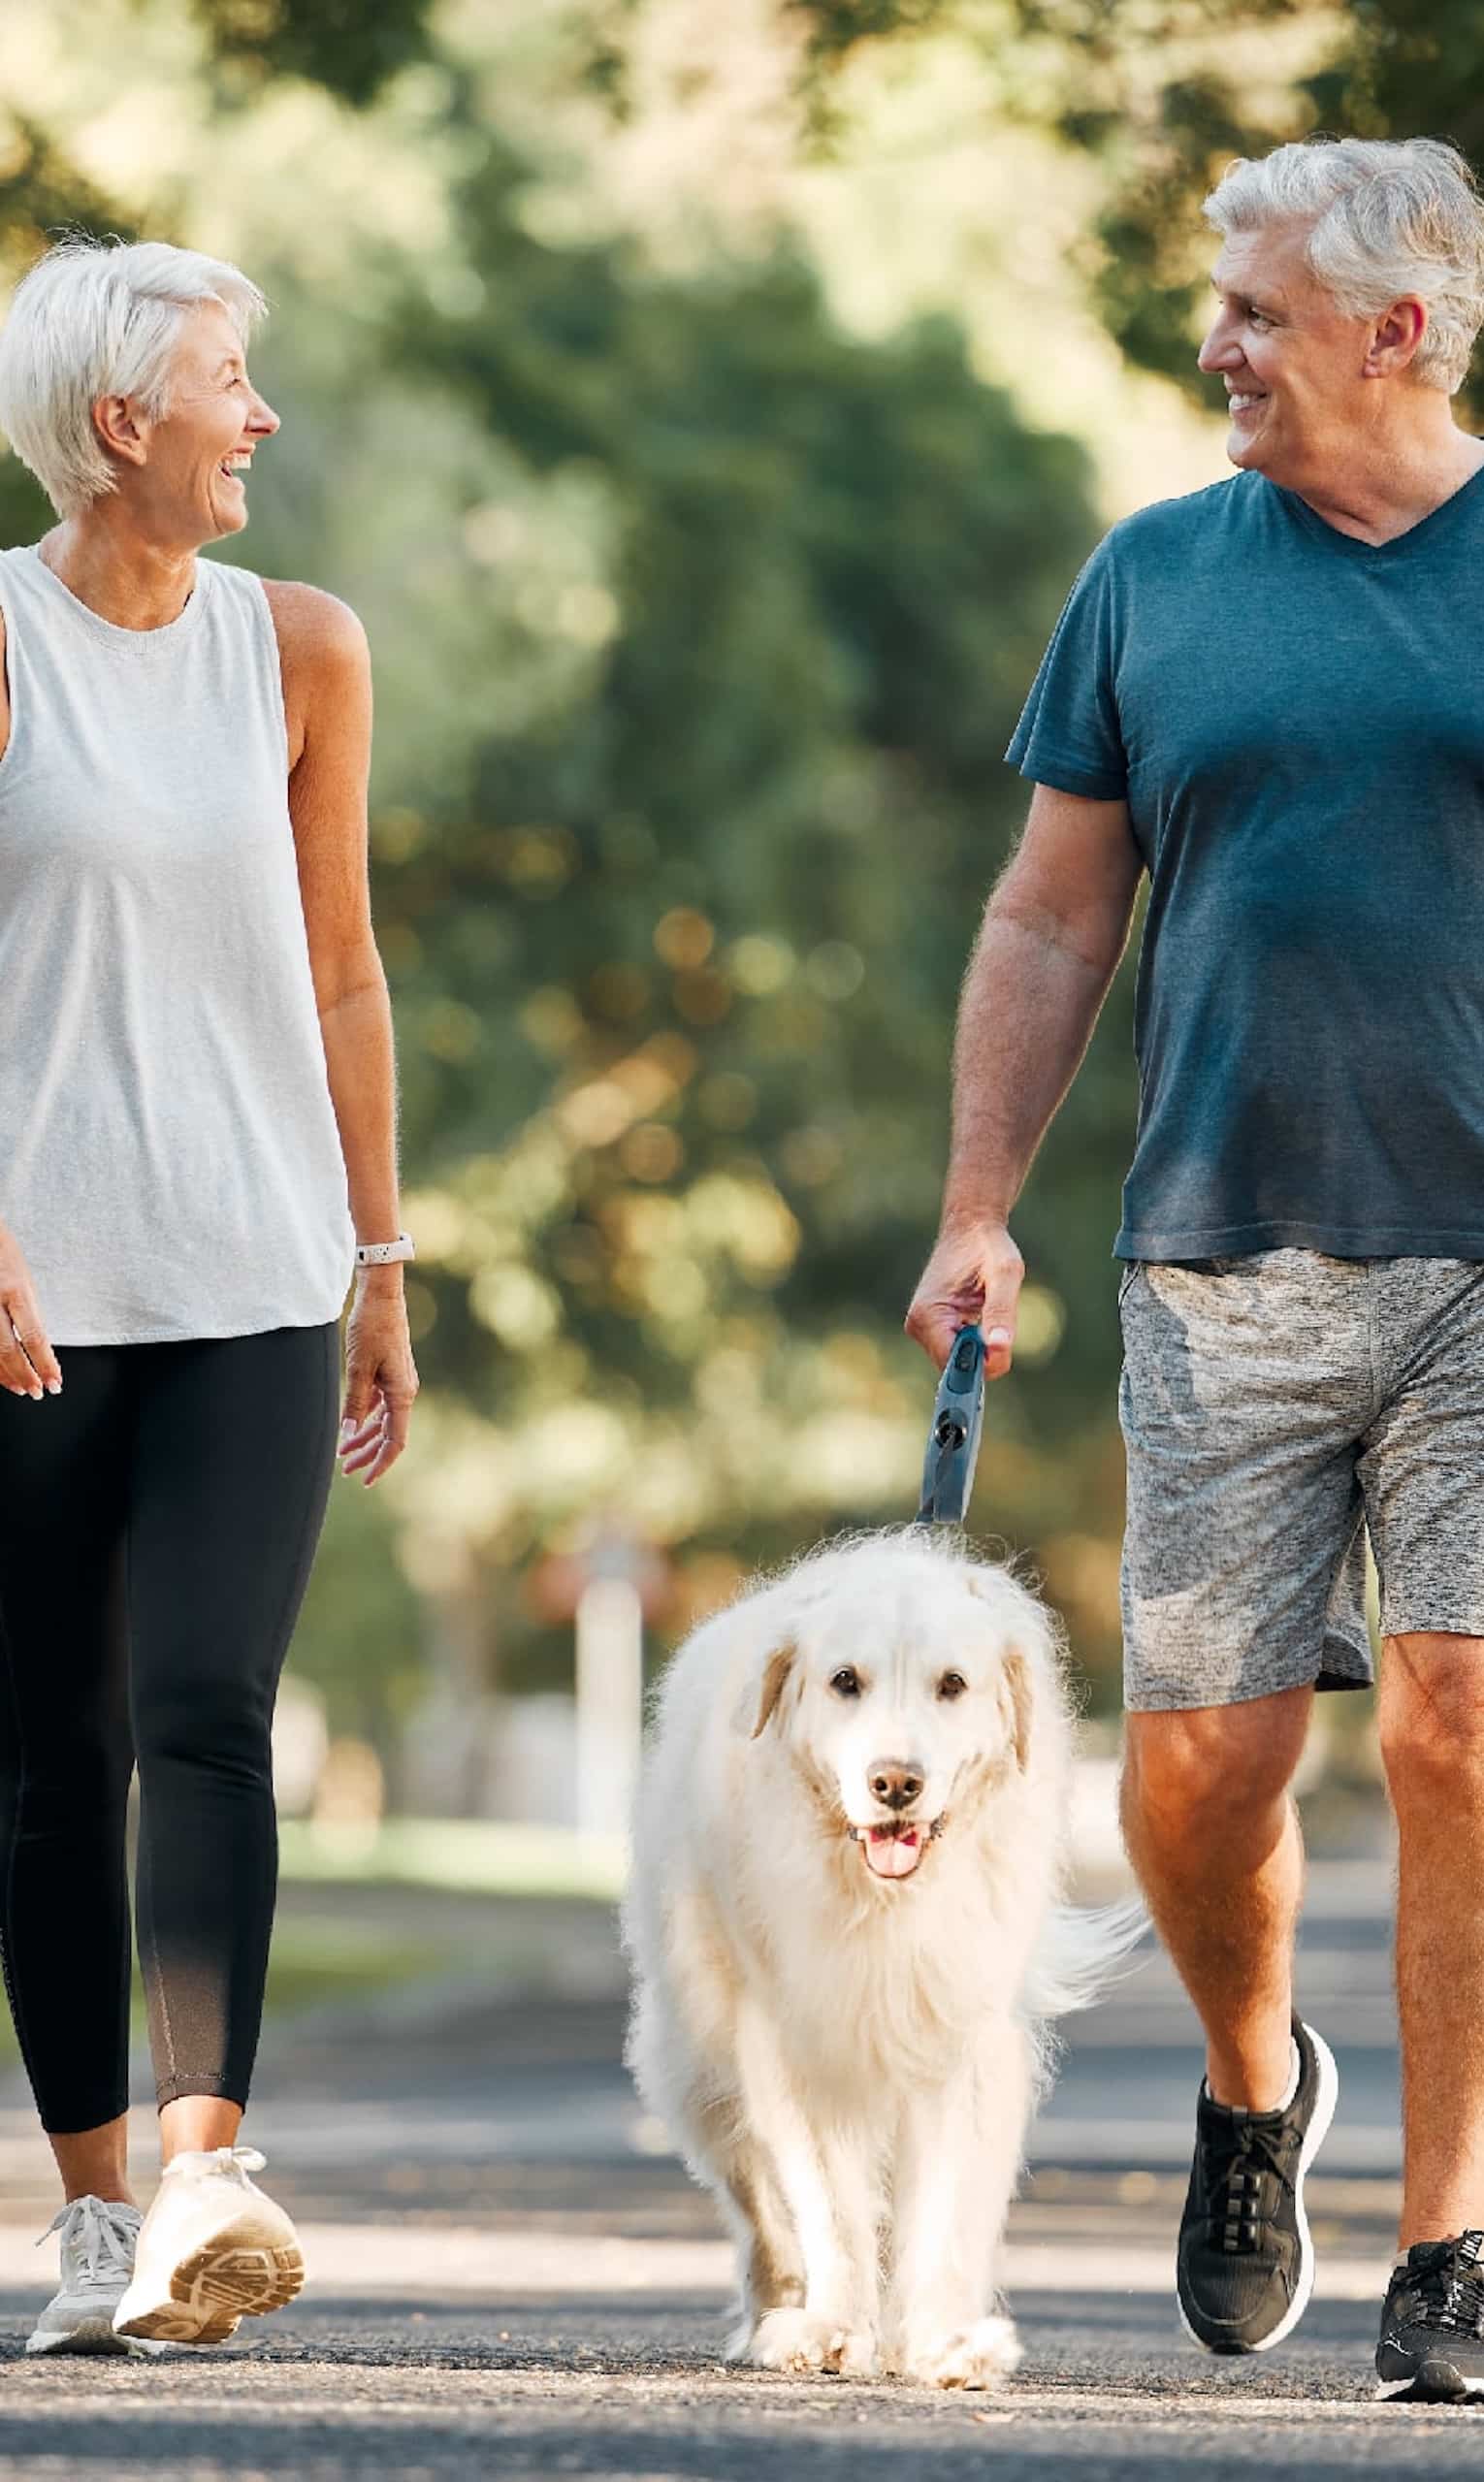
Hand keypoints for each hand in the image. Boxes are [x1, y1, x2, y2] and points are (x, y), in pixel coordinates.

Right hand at [0, 1227, 60, 1401]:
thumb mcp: (24, 1281)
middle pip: (9, 1349)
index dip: (45, 1364)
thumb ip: (29, 1314)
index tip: (56, 1382)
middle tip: (39, 1393)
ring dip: (7, 1375)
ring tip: (23, 1388)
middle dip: (26, 1376)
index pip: (35, 1336)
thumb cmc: (3, 1257)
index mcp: (16, 1291)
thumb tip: (40, 1349)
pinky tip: (1, 1374)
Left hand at [339, 1275, 418, 1485]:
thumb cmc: (372, 1328)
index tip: (366, 1480)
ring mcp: (397, 1383)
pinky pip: (379, 1405)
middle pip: (388, 1434)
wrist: (382, 1296)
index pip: (395, 1441)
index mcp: (402, 1394)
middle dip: (367, 1454)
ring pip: (382, 1421)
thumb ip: (354, 1403)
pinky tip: (350, 1426)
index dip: (381, 1463)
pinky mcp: (389, 1374)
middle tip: (345, 1470)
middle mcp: (404, 1392)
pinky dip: (365, 1418)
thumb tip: (346, 1435)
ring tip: (343, 1453)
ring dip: (364, 1438)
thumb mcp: (359, 1367)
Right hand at [904, 1219, 1023, 1378]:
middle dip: (983, 1352)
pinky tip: (977, 1312)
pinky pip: (957, 1350)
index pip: (955, 1365)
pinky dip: (975, 1340)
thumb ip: (1001, 1312)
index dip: (984, 1362)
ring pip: (959, 1361)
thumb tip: (1000, 1348)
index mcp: (928, 1315)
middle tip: (996, 1317)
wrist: (971, 1227)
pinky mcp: (930, 1327)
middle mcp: (918, 1325)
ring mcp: (921, 1327)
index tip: (1003, 1341)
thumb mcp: (1005, 1274)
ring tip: (984, 1308)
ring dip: (980, 1344)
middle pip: (957, 1367)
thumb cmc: (988, 1246)